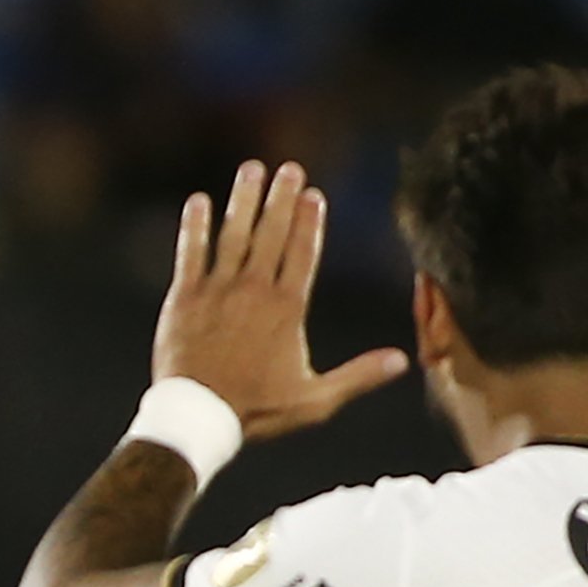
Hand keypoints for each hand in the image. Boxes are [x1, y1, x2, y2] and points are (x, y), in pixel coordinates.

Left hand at [152, 159, 408, 441]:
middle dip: (282, 198)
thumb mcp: (316, 400)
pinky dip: (195, 227)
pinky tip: (199, 201)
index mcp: (287, 310)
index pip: (303, 253)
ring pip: (233, 235)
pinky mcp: (184, 297)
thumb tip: (403, 361)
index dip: (309, 222)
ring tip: (252, 170)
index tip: (313, 194)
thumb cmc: (258, 411)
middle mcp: (254, 291)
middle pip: (272, 234)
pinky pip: (190, 253)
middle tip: (289, 168)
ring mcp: (218, 291)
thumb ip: (358, 375)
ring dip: (244, 200)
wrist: (199, 418)